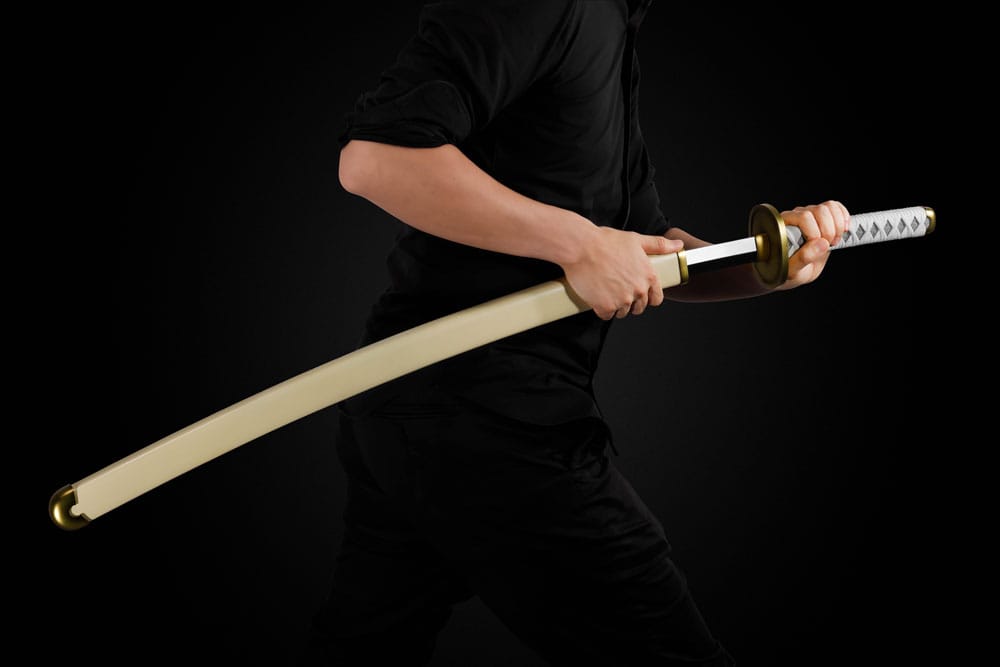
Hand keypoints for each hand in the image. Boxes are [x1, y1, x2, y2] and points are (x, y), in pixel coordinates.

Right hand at [560, 227, 683, 319]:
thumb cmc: (605, 241)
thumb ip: (659, 245)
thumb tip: (678, 245)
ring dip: (616, 306)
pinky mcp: (605, 307)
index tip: (639, 293)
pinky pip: (606, 315)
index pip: (656, 298)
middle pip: (639, 307)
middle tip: (618, 290)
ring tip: (606, 291)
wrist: (580, 247)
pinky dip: (602, 309)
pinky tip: (597, 297)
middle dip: (630, 302)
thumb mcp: (636, 240)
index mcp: (648, 276)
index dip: (648, 297)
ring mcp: (621, 300)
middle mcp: (638, 290)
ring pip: (622, 312)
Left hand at [777, 200, 849, 289]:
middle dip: (829, 230)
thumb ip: (803, 258)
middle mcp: (795, 217)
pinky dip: (843, 216)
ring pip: (829, 207)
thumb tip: (822, 243)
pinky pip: (835, 206)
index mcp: (783, 227)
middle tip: (828, 246)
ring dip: (837, 225)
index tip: (818, 249)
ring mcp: (809, 214)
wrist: (794, 270)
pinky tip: (843, 230)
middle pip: (819, 210)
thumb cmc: (788, 270)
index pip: (804, 218)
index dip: (815, 233)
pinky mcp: (821, 216)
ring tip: (834, 241)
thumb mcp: (792, 271)